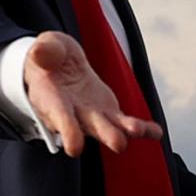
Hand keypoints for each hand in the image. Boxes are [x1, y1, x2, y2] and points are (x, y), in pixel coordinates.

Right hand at [20, 30, 163, 155]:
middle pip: (90, 127)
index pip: (60, 117)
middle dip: (105, 134)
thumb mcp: (45, 48)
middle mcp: (73, 115)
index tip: (74, 147)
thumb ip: (45, 51)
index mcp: (52, 100)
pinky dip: (142, 129)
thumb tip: (39, 52)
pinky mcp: (109, 113)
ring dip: (124, 131)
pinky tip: (156, 133)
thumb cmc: (48, 59)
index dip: (68, 131)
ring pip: (109, 128)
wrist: (57, 68)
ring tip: (139, 130)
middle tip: (119, 143)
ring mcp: (93, 116)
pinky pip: (125, 123)